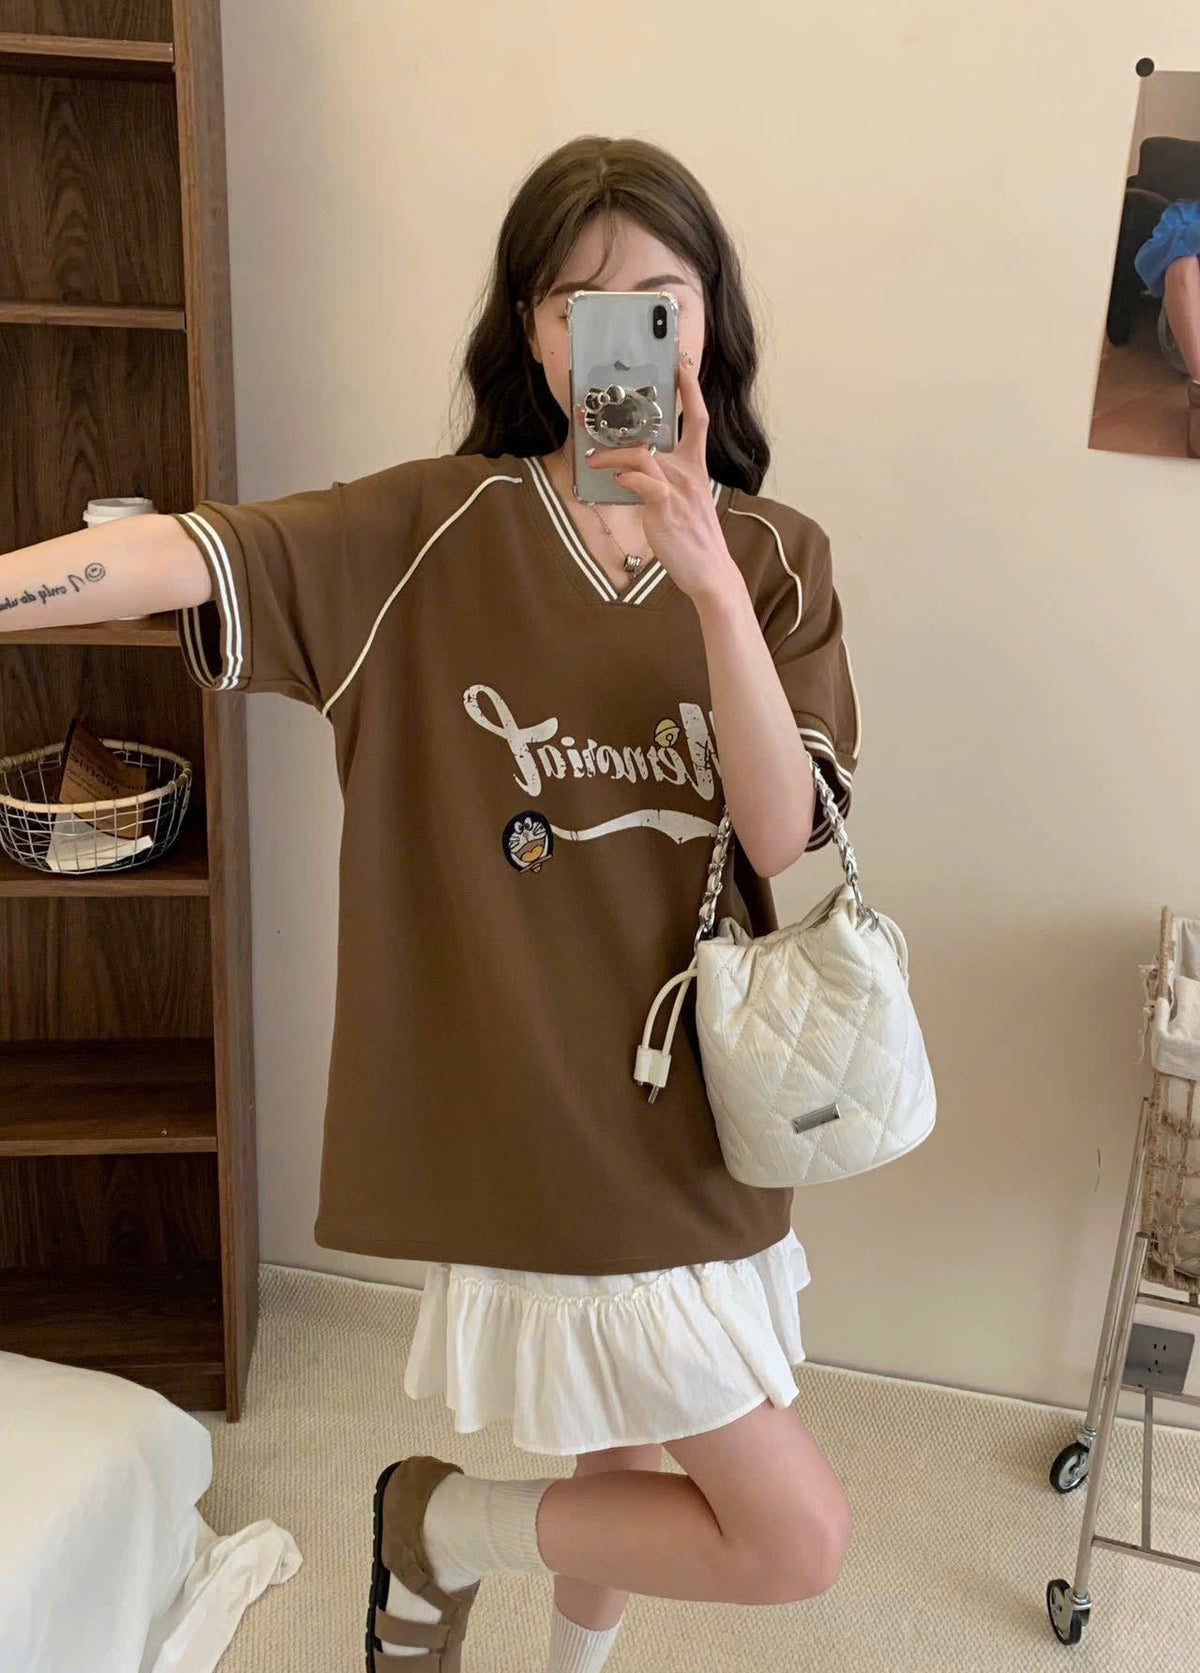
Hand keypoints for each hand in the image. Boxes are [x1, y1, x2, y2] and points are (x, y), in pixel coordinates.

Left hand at [576, 351, 739, 604]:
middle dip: (639, 408)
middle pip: (664, 429)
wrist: (710, 571)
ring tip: (592, 458)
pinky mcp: (665, 509)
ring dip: (612, 454)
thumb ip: (663, 481)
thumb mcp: (684, 502)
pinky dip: (627, 478)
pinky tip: (617, 480)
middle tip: (606, 401)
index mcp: (695, 467)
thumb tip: (635, 471)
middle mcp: (688, 472)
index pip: (698, 419)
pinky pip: (643, 483)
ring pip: (641, 455)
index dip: (690, 389)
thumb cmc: (694, 538)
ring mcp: (678, 489)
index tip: (680, 364)